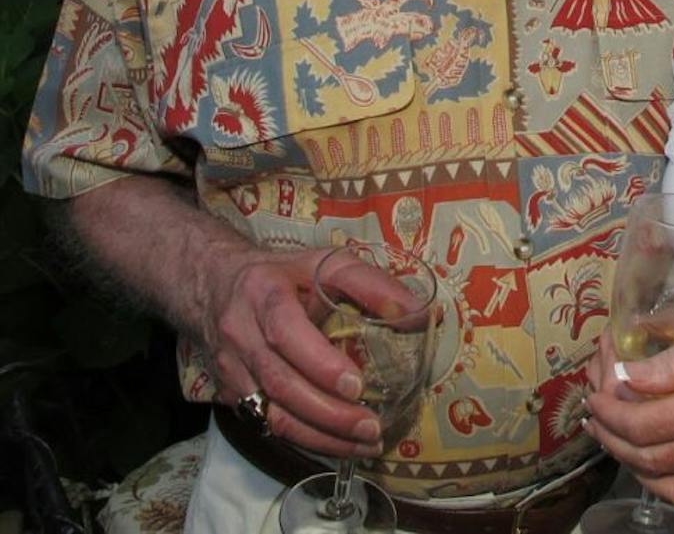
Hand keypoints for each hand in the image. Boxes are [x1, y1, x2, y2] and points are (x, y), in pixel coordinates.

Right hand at [199, 245, 384, 456]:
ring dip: (320, 435)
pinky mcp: (231, 395)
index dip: (319, 363)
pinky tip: (338, 444)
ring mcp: (231, 369)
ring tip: (364, 444)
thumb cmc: (286, 275)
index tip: (357, 385)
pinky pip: (266, 424)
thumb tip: (421, 314)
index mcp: (264, 294)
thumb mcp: (327, 264)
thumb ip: (373, 285)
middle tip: (371, 427)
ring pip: (271, 414)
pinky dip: (304, 438)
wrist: (218, 286)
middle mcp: (241, 334)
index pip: (286, 332)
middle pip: (280, 382)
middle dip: (328, 412)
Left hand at [583, 315, 673, 504]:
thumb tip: (630, 378)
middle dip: (611, 438)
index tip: (596, 391)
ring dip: (633, 465)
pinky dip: (670, 484)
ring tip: (615, 441)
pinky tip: (659, 465)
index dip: (608, 410)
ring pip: (669, 484)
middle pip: (647, 457)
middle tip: (594, 416)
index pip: (640, 422)